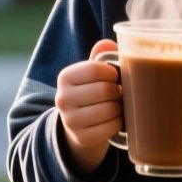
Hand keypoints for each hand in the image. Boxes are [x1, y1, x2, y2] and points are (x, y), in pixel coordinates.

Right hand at [54, 40, 121, 175]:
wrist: (79, 125)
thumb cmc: (92, 91)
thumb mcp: (92, 72)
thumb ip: (101, 56)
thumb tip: (108, 44)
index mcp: (65, 77)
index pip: (97, 68)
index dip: (113, 72)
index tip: (114, 77)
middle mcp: (62, 98)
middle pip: (105, 90)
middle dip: (118, 91)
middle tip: (117, 93)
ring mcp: (70, 121)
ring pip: (109, 110)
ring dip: (119, 108)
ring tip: (115, 106)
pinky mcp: (81, 138)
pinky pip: (111, 128)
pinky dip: (118, 123)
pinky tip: (113, 120)